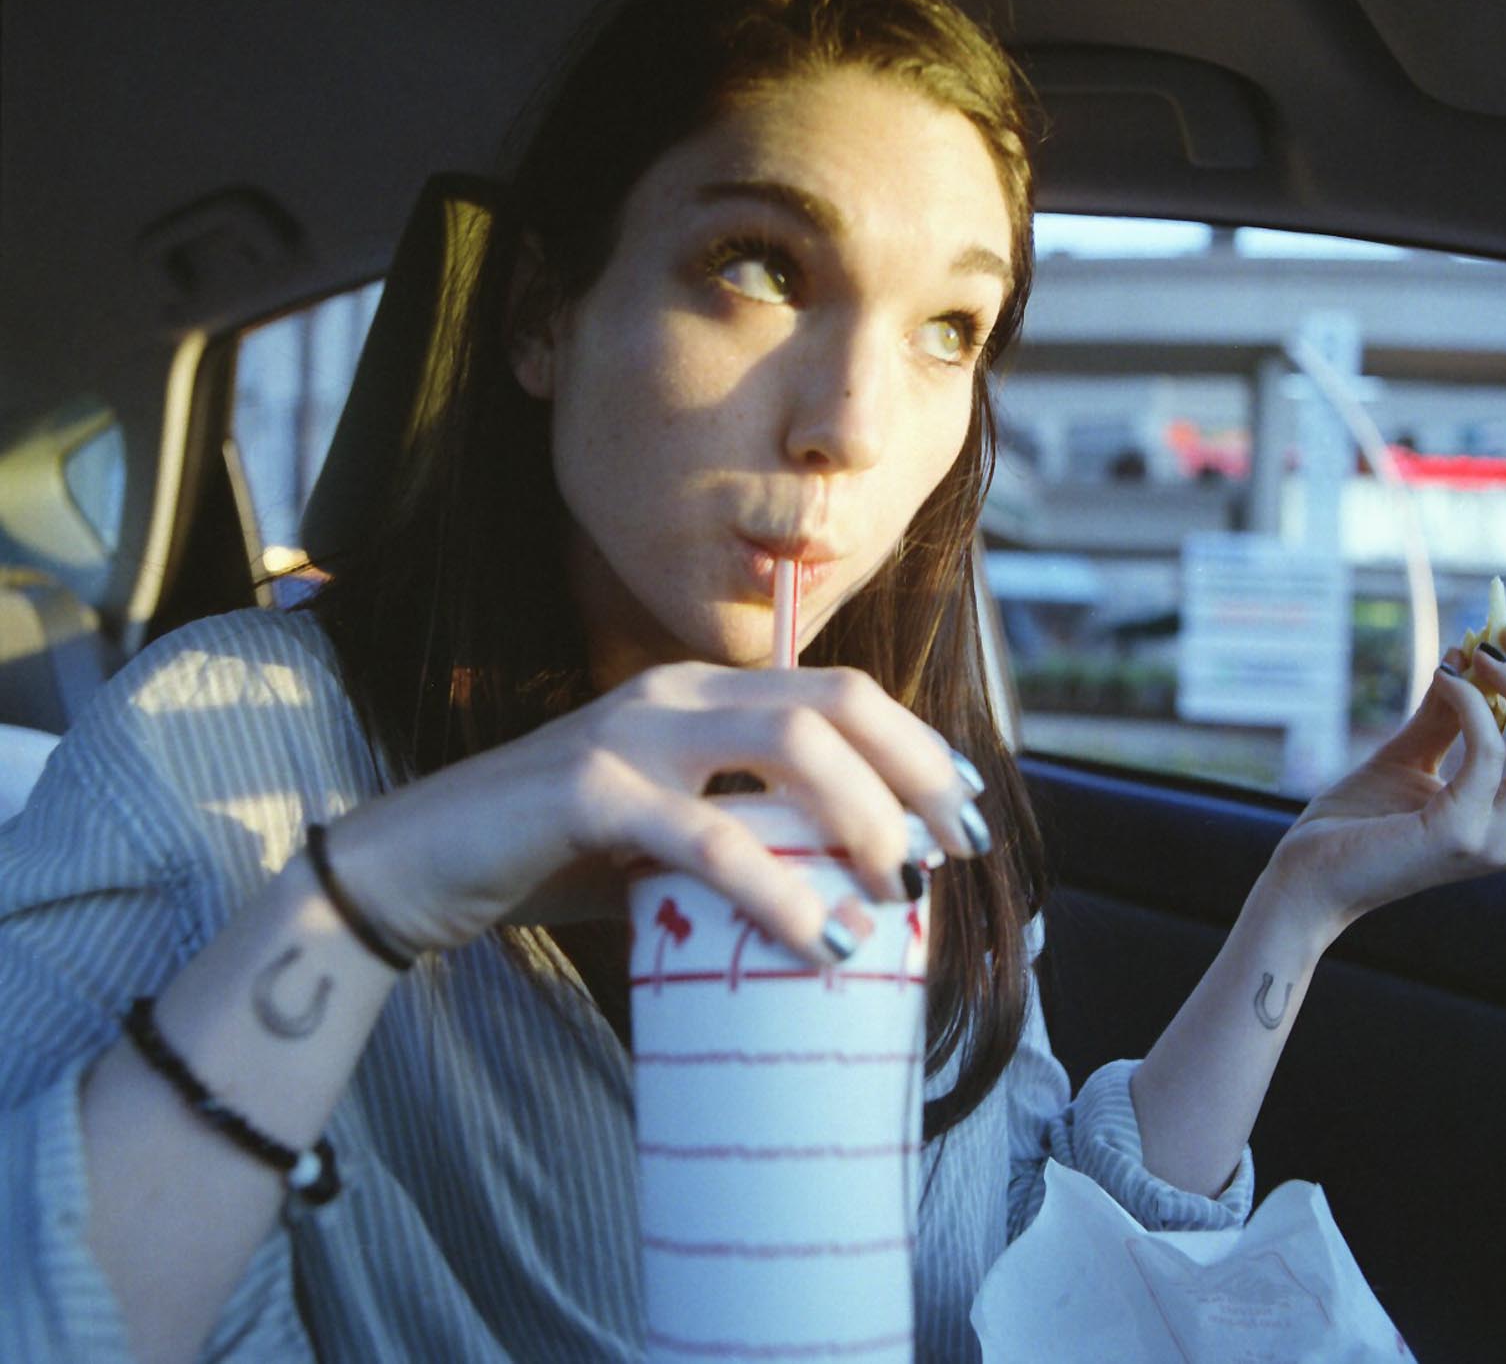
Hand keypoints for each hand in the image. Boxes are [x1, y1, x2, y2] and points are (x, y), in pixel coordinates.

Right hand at [315, 663, 987, 961]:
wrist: (415, 868)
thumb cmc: (550, 859)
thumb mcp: (663, 841)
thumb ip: (740, 840)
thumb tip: (850, 899)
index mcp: (697, 696)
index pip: (835, 692)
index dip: (914, 743)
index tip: (965, 804)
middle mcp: (672, 694)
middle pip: (832, 702)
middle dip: (913, 771)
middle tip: (955, 849)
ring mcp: (631, 733)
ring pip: (786, 745)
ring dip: (864, 816)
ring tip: (902, 891)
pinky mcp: (589, 790)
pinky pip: (709, 834)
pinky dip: (779, 888)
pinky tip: (823, 938)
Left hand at [1264, 623, 1505, 942]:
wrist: (1305, 880)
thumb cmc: (1351, 826)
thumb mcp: (1406, 758)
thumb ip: (1443, 717)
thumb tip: (1466, 654)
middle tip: (1505, 631)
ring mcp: (1495, 839)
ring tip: (1482, 649)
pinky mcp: (1461, 834)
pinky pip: (1489, 751)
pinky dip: (1472, 703)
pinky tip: (1443, 679)